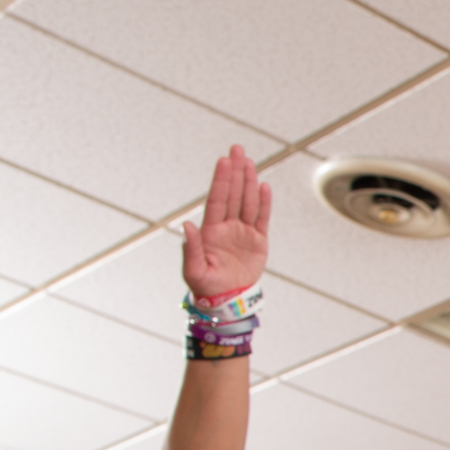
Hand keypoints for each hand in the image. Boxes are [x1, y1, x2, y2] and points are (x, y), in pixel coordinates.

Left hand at [180, 146, 270, 300]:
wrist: (227, 300)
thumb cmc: (206, 287)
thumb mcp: (193, 271)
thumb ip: (191, 248)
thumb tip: (186, 226)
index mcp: (210, 231)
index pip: (217, 200)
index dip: (221, 180)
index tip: (224, 161)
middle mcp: (227, 227)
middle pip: (233, 194)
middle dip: (235, 171)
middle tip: (237, 149)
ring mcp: (243, 232)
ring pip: (247, 202)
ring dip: (249, 181)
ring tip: (250, 162)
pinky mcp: (258, 241)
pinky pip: (262, 218)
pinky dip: (264, 203)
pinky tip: (263, 187)